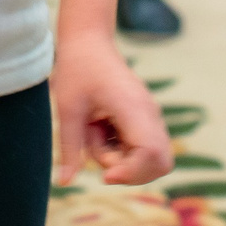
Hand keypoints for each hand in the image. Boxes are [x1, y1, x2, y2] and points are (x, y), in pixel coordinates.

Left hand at [51, 33, 174, 185]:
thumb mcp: (67, 109)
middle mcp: (150, 114)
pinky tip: (101, 128)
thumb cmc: (77, 69)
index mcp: (134, 107)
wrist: (89, 42)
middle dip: (129, 170)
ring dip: (121, 158)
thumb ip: (69, 147)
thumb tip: (65, 183)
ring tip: (95, 131)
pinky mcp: (146, 120)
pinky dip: (121, 150)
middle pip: (160, 163)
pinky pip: (142, 149)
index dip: (132, 172)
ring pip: (150, 160)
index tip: (104, 176)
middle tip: (97, 149)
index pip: (152, 154)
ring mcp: (151, 117)